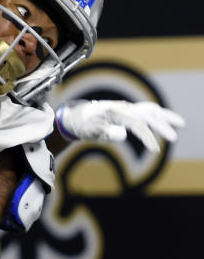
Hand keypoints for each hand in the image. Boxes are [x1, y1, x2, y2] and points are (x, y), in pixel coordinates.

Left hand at [55, 100, 184, 153]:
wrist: (77, 116)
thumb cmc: (84, 125)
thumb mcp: (91, 131)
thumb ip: (105, 132)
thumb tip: (122, 134)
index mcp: (115, 112)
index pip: (137, 124)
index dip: (147, 137)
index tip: (155, 150)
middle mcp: (123, 108)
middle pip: (147, 114)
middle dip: (162, 125)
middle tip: (174, 137)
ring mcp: (126, 108)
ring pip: (149, 110)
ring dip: (164, 117)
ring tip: (180, 124)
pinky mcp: (127, 111)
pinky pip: (145, 111)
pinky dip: (156, 115)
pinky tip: (164, 120)